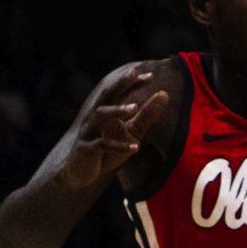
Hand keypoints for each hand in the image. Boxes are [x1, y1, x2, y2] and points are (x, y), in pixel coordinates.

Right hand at [62, 66, 170, 187]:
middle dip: (119, 84)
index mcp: (106, 111)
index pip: (119, 92)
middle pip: (106, 96)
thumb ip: (146, 114)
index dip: (133, 83)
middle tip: (134, 74)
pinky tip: (135, 147)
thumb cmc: (108, 150)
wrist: (82, 173)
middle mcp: (94, 117)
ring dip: (116, 110)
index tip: (150, 75)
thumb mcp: (132, 131)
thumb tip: (164, 94)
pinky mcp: (86, 149)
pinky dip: (118, 146)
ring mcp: (88, 132)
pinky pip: (102, 145)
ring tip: (134, 107)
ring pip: (99, 115)